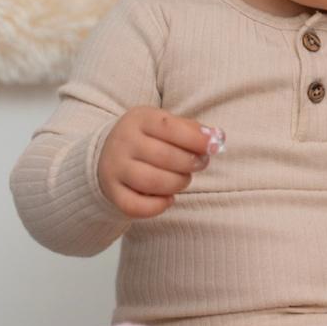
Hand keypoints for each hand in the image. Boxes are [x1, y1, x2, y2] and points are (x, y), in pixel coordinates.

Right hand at [97, 107, 220, 217]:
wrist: (107, 152)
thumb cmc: (149, 138)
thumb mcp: (166, 124)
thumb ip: (193, 130)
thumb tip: (219, 137)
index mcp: (140, 119)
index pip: (170, 127)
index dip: (197, 139)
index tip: (214, 147)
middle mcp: (123, 142)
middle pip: (165, 157)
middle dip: (190, 164)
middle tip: (199, 164)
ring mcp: (114, 168)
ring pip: (152, 182)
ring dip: (177, 184)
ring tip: (183, 179)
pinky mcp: (112, 192)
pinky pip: (135, 206)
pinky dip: (158, 206)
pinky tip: (168, 199)